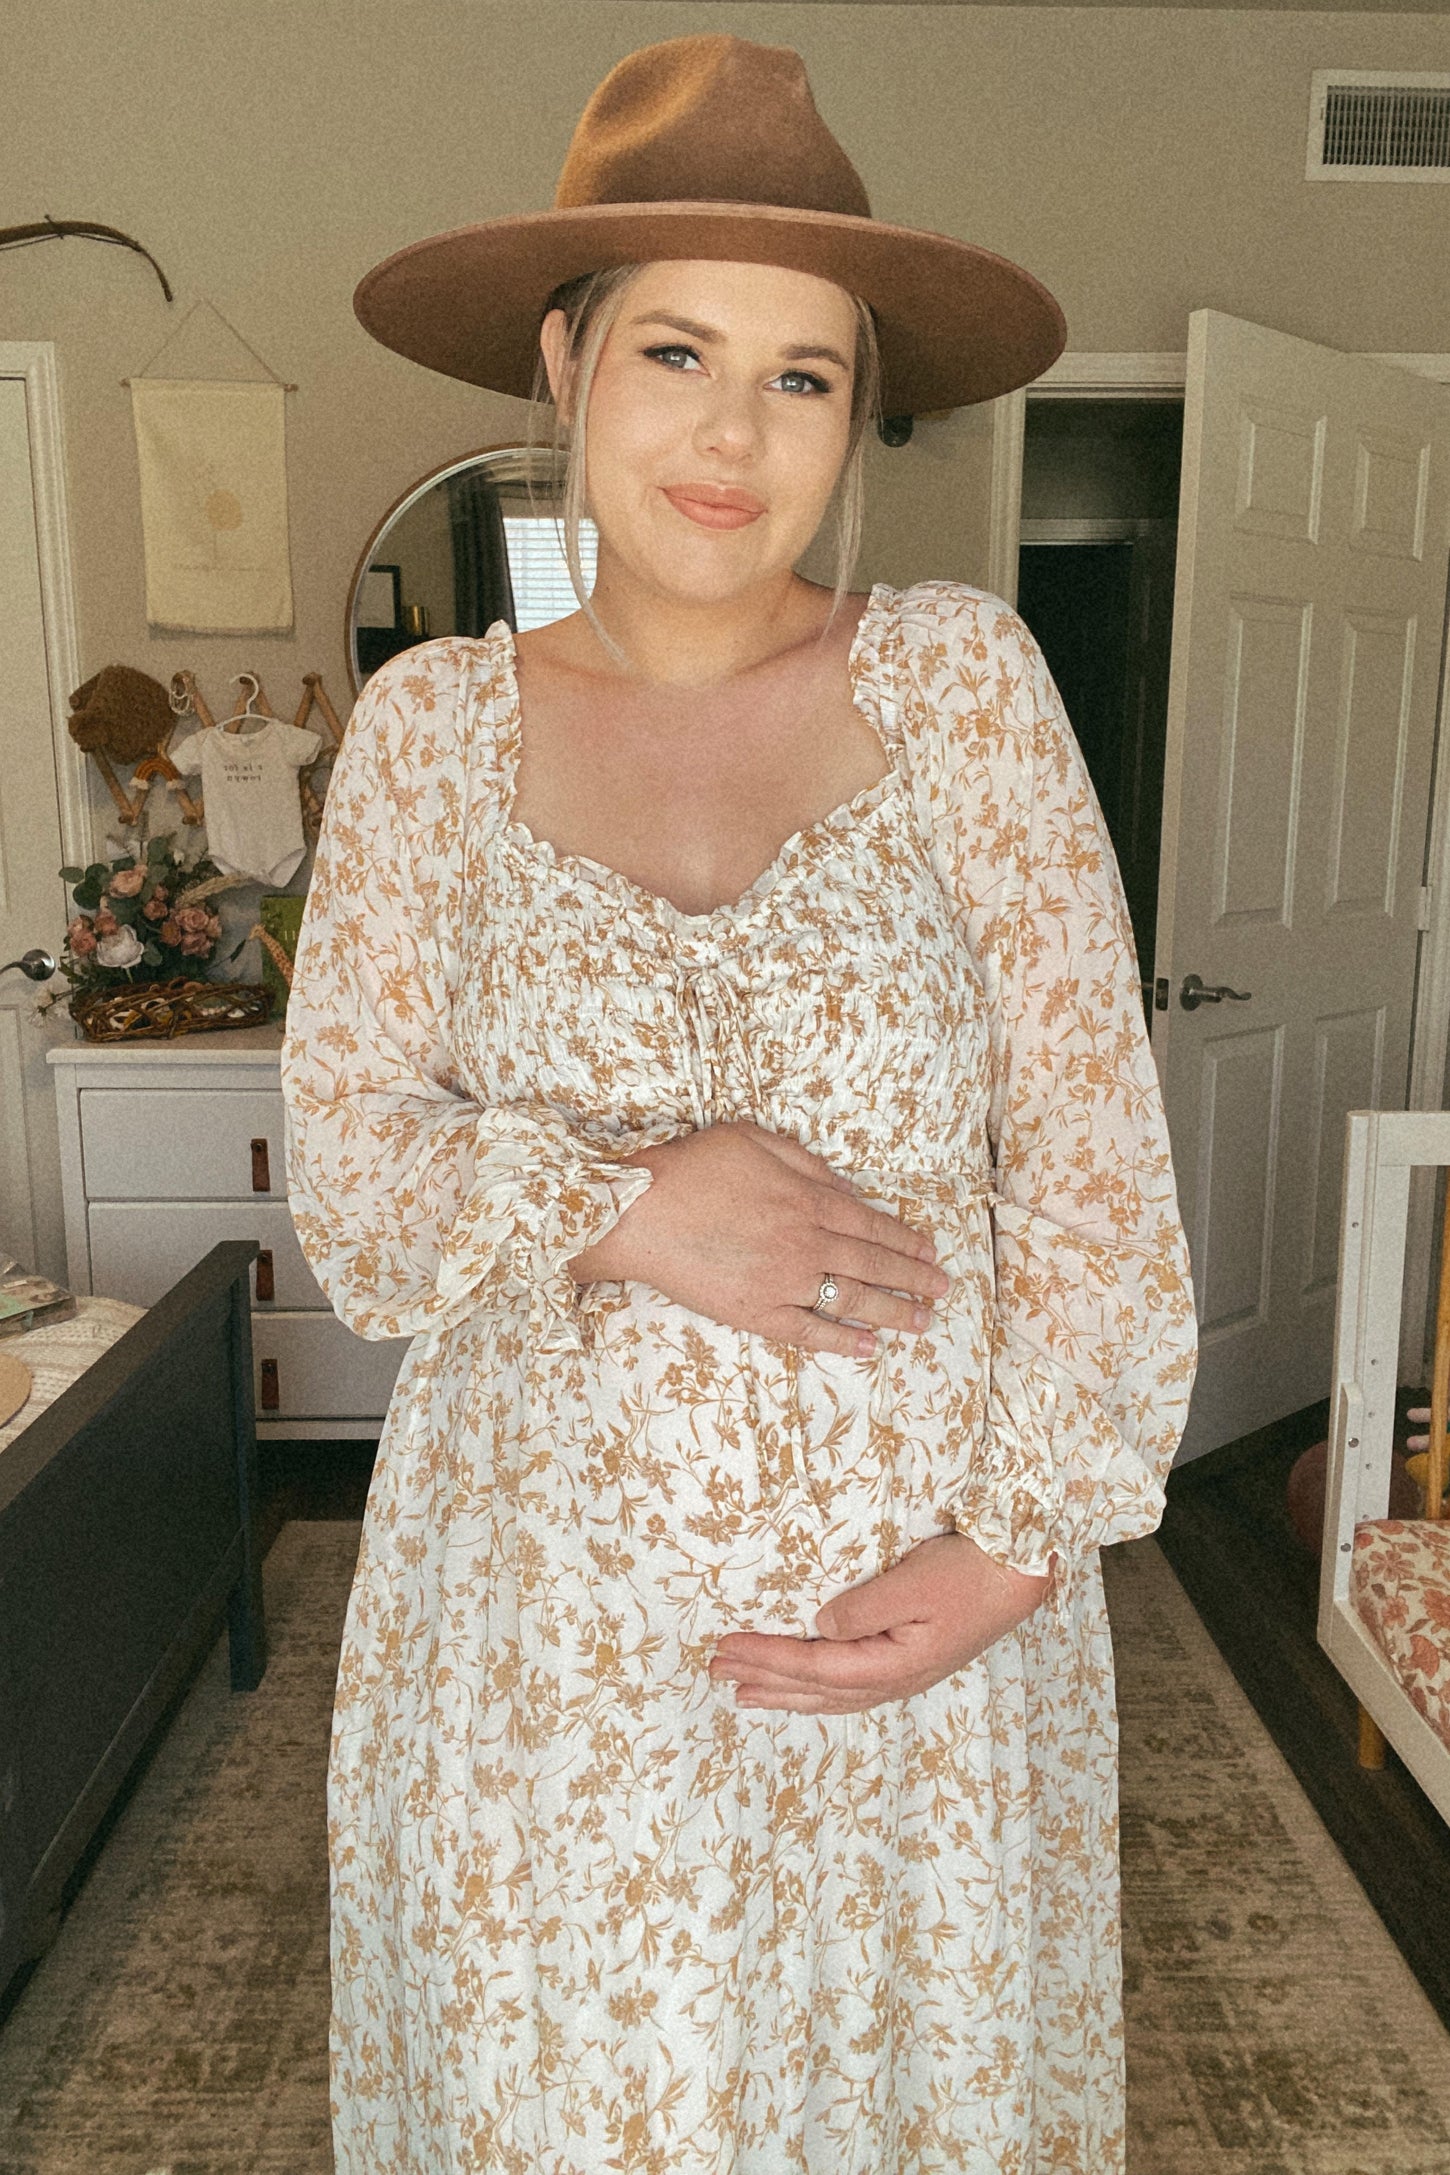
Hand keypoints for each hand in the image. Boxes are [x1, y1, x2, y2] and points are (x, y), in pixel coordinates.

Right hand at [566, 1120, 950, 1359]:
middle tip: (943, 1290)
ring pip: (851, 1300)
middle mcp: (806, 1244)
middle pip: (873, 1265)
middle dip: (913, 1279)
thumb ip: (806, 1162)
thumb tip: (846, 1188)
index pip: (872, 1225)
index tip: (931, 1253)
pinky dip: (842, 1340)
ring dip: (893, 1312)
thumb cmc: (691, 1169)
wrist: (638, 1213)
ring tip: (921, 1323)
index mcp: (808, 1201)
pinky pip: (808, 1332)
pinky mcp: (755, 1313)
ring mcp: (783, 1283)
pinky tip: (869, 1346)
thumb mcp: (753, 1140)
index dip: (906, 1240)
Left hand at [708, 1532, 1051, 1712]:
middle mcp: (894, 1680)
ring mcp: (903, 1676)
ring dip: (784, 1692)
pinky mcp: (909, 1663)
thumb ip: (863, 1609)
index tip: (725, 1646)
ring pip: (829, 1695)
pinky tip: (803, 1689)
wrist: (1020, 1576)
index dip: (766, 1659)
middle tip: (715, 1670)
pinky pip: (848, 1688)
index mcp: (893, 1664)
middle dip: (763, 1679)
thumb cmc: (970, 1574)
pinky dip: (814, 1690)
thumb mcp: (914, 1583)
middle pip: (814, 1690)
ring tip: (743, 1692)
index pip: (814, 1668)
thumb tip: (819, 1627)